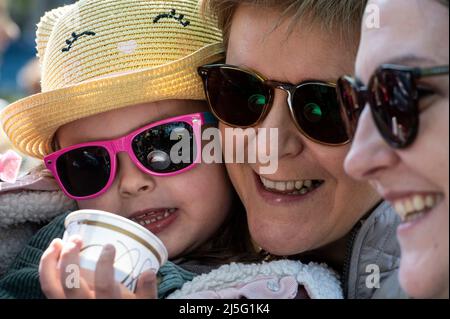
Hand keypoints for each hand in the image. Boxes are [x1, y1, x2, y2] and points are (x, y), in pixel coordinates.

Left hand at [39, 236, 156, 298]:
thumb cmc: (128, 311)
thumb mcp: (144, 305)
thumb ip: (147, 291)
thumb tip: (149, 272)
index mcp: (107, 305)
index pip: (103, 285)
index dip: (105, 264)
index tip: (110, 246)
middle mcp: (83, 307)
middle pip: (70, 283)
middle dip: (70, 258)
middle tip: (77, 239)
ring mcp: (68, 307)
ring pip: (50, 287)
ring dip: (49, 262)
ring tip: (56, 243)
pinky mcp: (60, 304)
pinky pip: (47, 289)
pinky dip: (46, 271)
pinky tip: (52, 257)